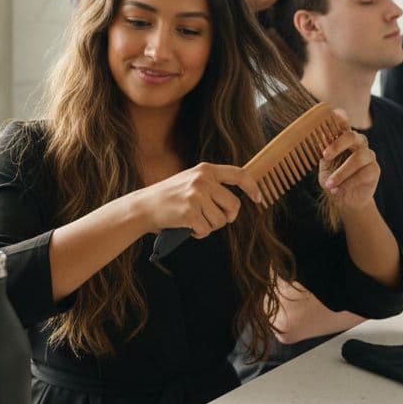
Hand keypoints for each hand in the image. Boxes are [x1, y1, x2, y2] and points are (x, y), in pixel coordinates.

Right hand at [135, 163, 261, 238]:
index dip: (252, 187)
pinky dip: (199, 234)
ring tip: (194, 221)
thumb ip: (212, 183)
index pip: (239, 174)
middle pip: (234, 205)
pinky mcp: (189, 212)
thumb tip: (238, 198)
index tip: (258, 198)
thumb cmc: (170, 196)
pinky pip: (206, 230)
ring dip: (209, 226)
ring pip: (221, 221)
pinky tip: (188, 227)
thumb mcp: (191, 180)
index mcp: (206, 170)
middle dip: (226, 217)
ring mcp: (196, 195)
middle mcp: (203, 180)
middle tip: (212, 219)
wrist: (144, 206)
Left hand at [319, 110, 379, 213]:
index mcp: (344, 139)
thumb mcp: (324, 165)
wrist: (344, 200)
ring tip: (329, 185)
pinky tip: (339, 189)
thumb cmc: (332, 178)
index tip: (333, 115)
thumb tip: (320, 135)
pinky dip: (349, 182)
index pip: (344, 124)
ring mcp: (368, 156)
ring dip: (341, 172)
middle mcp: (358, 144)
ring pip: (358, 158)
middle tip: (325, 156)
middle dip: (337, 145)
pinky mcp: (375, 170)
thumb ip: (324, 151)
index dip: (340, 118)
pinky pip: (364, 173)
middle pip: (352, 136)